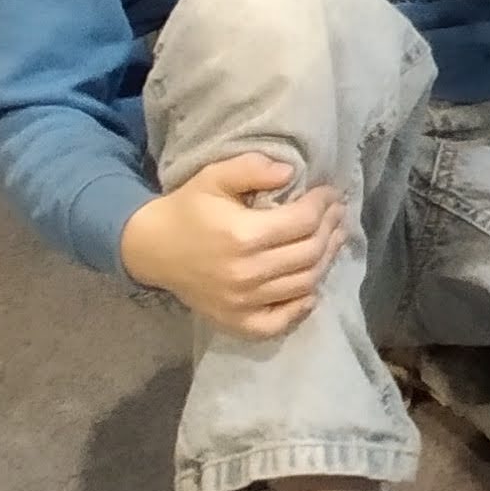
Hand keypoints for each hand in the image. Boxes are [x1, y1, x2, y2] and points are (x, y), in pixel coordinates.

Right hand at [119, 153, 343, 338]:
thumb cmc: (188, 209)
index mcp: (242, 235)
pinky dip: (301, 307)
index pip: (303, 221)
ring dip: (326, 260)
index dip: (323, 204)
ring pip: (304, 283)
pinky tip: (311, 288)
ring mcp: (241, 302)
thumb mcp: (215, 176)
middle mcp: (246, 273)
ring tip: (333, 239)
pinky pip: (279, 322)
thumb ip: (252, 168)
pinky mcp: (235, 321)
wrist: (150, 249)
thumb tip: (291, 172)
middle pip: (310, 252)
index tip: (330, 193)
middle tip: (338, 213)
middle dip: (331, 228)